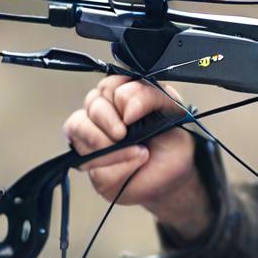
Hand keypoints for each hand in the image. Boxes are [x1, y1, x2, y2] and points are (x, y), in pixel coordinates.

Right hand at [62, 76, 212, 240]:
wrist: (179, 171)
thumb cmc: (172, 138)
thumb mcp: (169, 107)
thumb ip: (148, 95)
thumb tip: (126, 110)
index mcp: (120, 97)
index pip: (106, 86)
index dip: (117, 97)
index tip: (134, 115)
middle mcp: (102, 116)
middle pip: (88, 106)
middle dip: (108, 121)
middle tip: (126, 134)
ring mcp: (93, 141)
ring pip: (78, 129)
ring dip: (109, 145)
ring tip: (137, 151)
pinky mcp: (94, 168)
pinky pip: (90, 163)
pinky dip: (117, 166)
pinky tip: (134, 164)